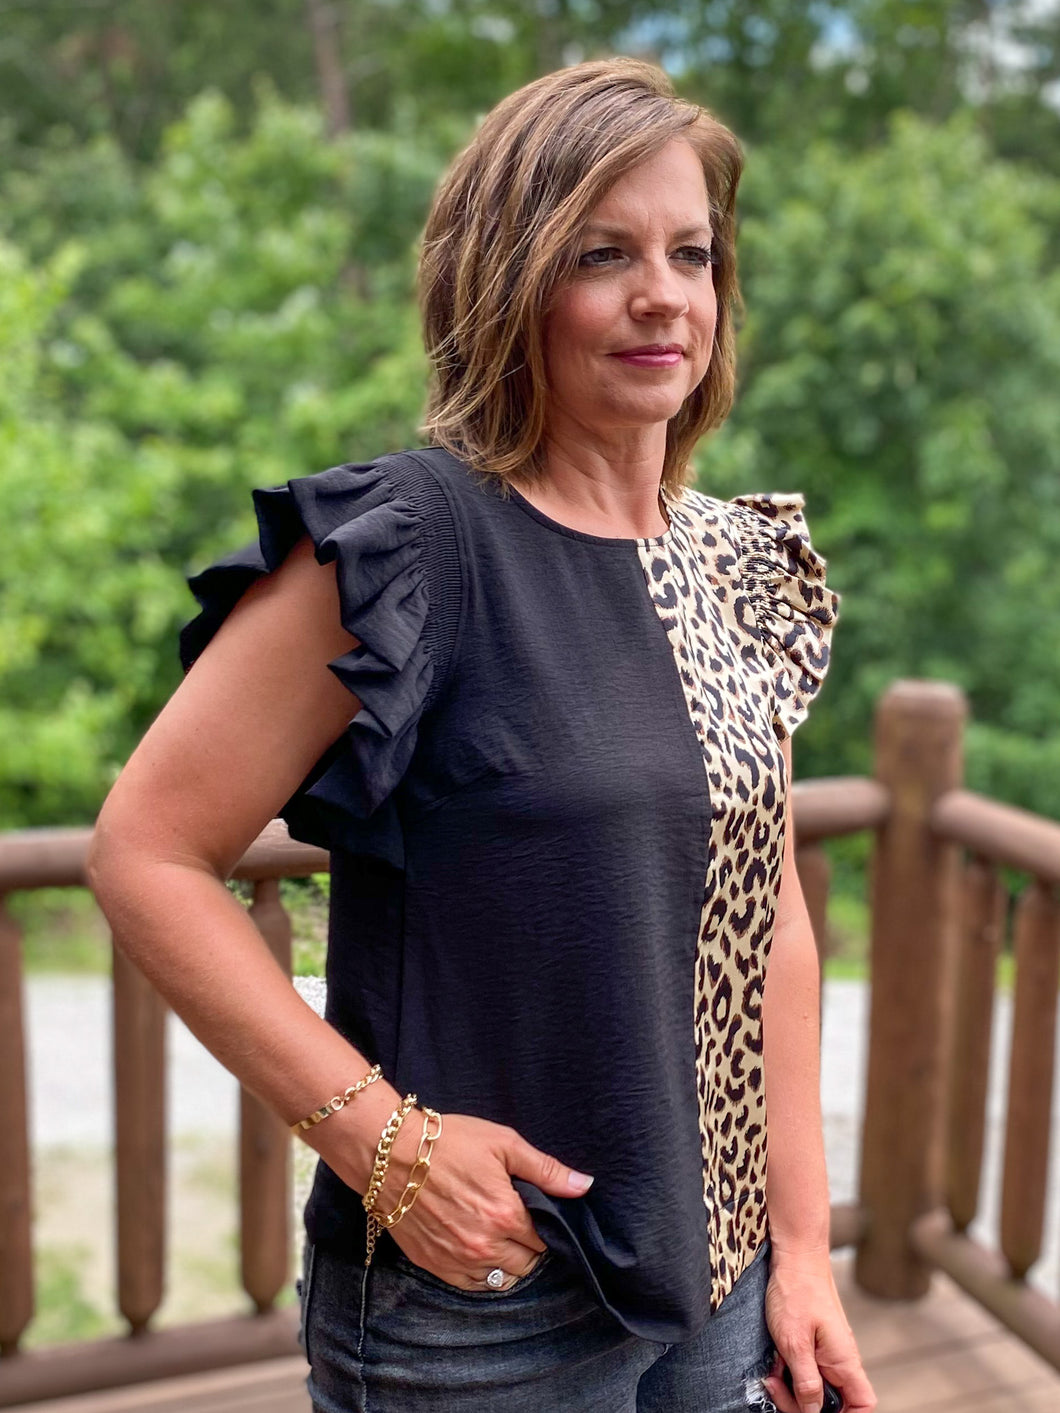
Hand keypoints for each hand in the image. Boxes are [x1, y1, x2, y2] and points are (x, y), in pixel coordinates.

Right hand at [377, 1112, 592, 1288]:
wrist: (390, 1154)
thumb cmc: (448, 1142)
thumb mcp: (503, 1143)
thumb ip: (546, 1169)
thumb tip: (585, 1186)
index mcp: (506, 1215)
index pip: (545, 1240)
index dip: (544, 1226)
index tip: (535, 1213)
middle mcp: (485, 1246)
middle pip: (526, 1264)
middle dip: (528, 1246)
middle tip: (518, 1223)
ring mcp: (458, 1260)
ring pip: (501, 1280)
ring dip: (507, 1263)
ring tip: (499, 1237)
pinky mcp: (434, 1266)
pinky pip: (472, 1286)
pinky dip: (482, 1274)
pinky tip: (478, 1250)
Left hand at [760, 1245, 875, 1412]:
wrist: (794, 1254)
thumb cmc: (796, 1290)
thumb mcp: (794, 1342)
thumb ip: (806, 1382)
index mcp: (844, 1361)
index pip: (862, 1405)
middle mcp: (840, 1358)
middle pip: (832, 1401)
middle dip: (803, 1404)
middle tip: (778, 1389)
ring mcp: (827, 1349)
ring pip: (815, 1385)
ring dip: (793, 1387)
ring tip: (773, 1373)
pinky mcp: (813, 1341)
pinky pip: (805, 1368)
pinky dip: (789, 1371)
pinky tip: (775, 1360)